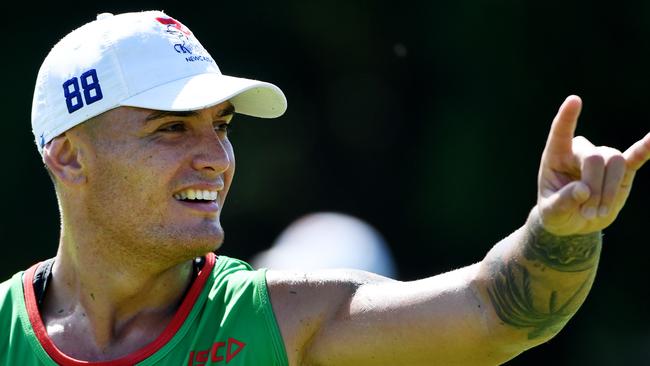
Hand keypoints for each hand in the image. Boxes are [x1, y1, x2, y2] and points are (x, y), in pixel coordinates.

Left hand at [537, 95, 649, 235]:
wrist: (573, 222)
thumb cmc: (556, 212)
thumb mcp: (552, 212)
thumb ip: (563, 201)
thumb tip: (583, 189)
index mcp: (555, 155)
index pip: (560, 132)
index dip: (567, 117)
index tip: (574, 100)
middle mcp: (579, 151)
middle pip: (595, 158)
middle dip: (594, 187)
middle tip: (587, 213)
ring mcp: (602, 158)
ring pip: (614, 163)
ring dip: (608, 191)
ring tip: (596, 213)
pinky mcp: (621, 170)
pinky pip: (635, 156)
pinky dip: (646, 148)